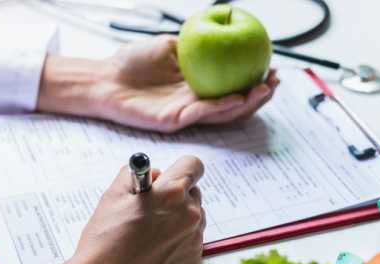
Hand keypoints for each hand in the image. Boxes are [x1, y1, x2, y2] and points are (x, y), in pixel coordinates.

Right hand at [32, 156, 204, 263]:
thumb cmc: (105, 239)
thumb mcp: (113, 195)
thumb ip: (137, 175)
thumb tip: (156, 175)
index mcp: (172, 193)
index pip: (193, 165)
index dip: (182, 168)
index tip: (173, 175)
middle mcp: (190, 215)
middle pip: (193, 193)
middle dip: (176, 196)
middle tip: (152, 209)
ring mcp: (194, 240)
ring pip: (194, 219)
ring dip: (179, 220)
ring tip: (151, 234)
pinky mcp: (194, 262)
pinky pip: (191, 242)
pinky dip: (178, 243)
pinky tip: (155, 252)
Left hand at [38, 36, 278, 132]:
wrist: (105, 78)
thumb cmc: (132, 62)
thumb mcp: (169, 44)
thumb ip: (193, 42)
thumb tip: (219, 28)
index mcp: (198, 86)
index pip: (232, 85)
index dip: (253, 79)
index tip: (271, 67)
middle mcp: (197, 101)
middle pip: (234, 104)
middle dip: (258, 95)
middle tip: (275, 82)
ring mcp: (187, 113)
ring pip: (223, 113)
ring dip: (246, 104)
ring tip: (264, 90)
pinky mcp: (175, 120)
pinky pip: (202, 114)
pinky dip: (220, 107)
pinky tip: (236, 97)